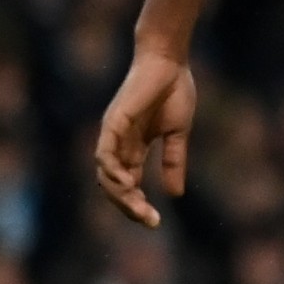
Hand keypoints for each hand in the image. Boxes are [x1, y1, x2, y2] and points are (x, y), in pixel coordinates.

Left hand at [93, 44, 197, 226]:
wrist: (169, 62)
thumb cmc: (174, 90)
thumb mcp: (178, 133)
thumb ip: (174, 161)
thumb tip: (175, 194)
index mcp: (134, 148)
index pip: (129, 184)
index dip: (139, 204)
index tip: (155, 222)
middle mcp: (119, 144)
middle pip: (115, 185)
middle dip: (130, 206)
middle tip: (149, 221)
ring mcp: (113, 134)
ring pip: (106, 174)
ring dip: (120, 194)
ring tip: (138, 208)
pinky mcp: (113, 123)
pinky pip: (105, 154)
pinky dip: (112, 171)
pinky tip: (127, 184)